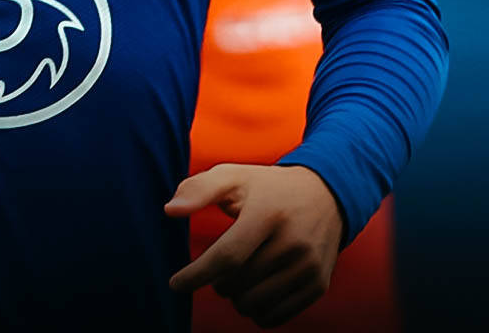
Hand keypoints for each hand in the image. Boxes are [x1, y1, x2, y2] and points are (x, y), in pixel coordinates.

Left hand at [166, 162, 343, 326]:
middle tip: (220, 266)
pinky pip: (275, 318)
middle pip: (237, 284)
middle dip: (217, 282)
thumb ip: (198, 189)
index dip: (197, 275)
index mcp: (267, 213)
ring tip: (238, 277)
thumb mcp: (234, 177)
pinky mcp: (317, 285)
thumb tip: (169, 211)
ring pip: (253, 305)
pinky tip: (255, 290)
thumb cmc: (267, 188)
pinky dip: (257, 312)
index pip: (227, 256)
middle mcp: (292, 242)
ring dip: (236, 298)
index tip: (175, 284)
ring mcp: (308, 266)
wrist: (326, 195)